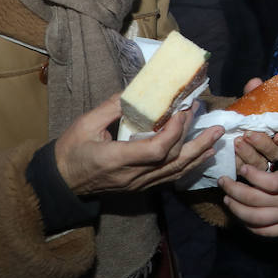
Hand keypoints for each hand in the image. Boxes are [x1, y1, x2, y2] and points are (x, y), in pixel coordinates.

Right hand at [54, 95, 222, 195]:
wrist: (61, 183)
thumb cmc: (70, 151)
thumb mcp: (85, 124)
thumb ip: (110, 107)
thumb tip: (134, 91)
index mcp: (116, 159)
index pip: (156, 149)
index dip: (175, 131)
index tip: (184, 111)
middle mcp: (132, 175)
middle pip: (172, 161)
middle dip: (195, 141)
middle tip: (212, 123)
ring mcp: (138, 184)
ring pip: (175, 171)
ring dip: (198, 154)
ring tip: (216, 138)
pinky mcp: (140, 186)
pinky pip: (170, 178)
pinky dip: (189, 166)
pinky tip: (201, 156)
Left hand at [219, 120, 277, 236]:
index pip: (273, 183)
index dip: (254, 176)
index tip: (242, 168)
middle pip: (257, 200)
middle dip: (235, 191)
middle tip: (223, 180)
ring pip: (256, 218)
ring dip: (237, 209)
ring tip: (227, 199)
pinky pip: (265, 232)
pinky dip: (250, 226)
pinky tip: (242, 217)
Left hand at [228, 77, 277, 172]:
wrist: (224, 128)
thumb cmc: (242, 116)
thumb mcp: (248, 104)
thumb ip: (253, 94)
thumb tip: (255, 82)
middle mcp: (272, 149)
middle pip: (275, 153)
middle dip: (263, 144)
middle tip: (249, 134)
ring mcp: (259, 160)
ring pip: (260, 163)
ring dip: (250, 153)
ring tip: (238, 141)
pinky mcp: (245, 168)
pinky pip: (244, 168)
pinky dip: (238, 160)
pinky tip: (231, 151)